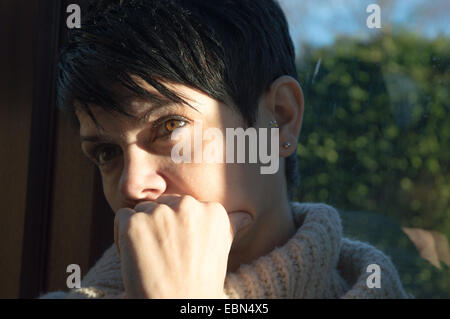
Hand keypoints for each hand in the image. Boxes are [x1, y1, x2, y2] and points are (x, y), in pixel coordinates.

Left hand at [114, 195, 251, 298]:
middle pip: (162, 204)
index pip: (183, 205)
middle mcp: (189, 205)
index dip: (178, 227)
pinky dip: (123, 236)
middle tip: (166, 255)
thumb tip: (246, 215)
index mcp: (213, 209)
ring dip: (141, 230)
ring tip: (152, 258)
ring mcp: (160, 213)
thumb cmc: (200, 281)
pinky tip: (135, 257)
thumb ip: (231, 225)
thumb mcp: (222, 249)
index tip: (182, 250)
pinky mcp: (135, 223)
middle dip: (159, 226)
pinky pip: (122, 218)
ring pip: (142, 210)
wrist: (178, 306)